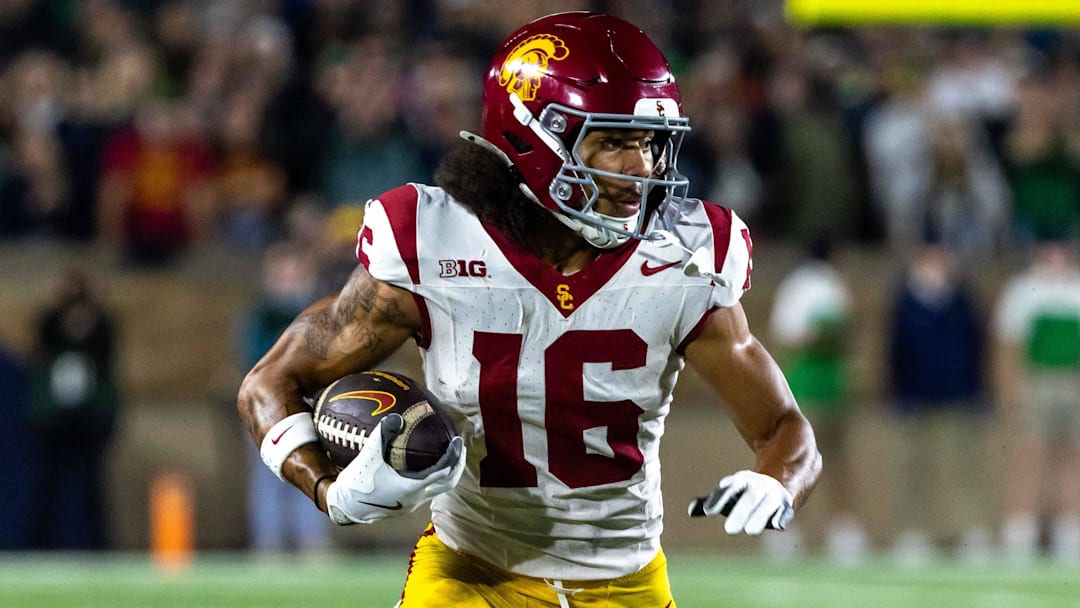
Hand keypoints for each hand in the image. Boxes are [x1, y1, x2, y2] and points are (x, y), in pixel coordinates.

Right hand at [325, 414, 465, 524]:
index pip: (442, 471)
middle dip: (457, 465)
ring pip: (439, 490)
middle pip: (448, 483)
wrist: (343, 508)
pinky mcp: (404, 506)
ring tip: (448, 456)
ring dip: (447, 473)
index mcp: (411, 488)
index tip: (458, 441)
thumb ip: (382, 434)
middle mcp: (416, 499)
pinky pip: (428, 491)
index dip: (454, 456)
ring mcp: (411, 504)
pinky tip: (426, 466)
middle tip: (459, 448)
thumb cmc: (357, 483)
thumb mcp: (368, 455)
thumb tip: (397, 417)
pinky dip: (435, 478)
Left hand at [688, 470, 793, 534]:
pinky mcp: (785, 506)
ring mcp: (773, 495)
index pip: (730, 489)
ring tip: (750, 531)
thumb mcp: (729, 494)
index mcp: (742, 480)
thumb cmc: (745, 494)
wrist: (776, 484)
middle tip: (729, 530)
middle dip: (740, 513)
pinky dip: (781, 518)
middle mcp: (758, 486)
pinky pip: (784, 511)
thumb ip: (711, 501)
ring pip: (768, 504)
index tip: (709, 512)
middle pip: (749, 498)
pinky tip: (776, 526)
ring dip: (759, 517)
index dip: (719, 499)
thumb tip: (691, 511)